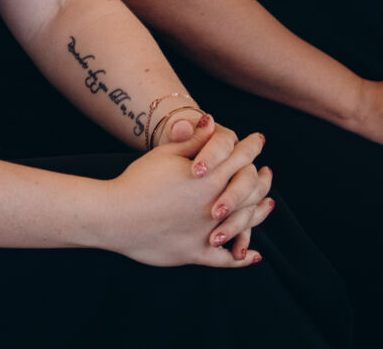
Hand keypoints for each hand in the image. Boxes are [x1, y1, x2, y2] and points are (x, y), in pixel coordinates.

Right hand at [106, 114, 273, 267]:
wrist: (114, 215)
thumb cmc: (138, 180)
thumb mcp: (165, 153)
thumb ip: (194, 140)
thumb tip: (212, 121)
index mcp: (210, 177)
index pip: (241, 157)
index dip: (252, 146)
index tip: (259, 140)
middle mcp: (215, 205)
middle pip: (251, 190)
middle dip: (262, 178)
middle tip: (267, 172)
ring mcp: (207, 232)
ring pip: (246, 223)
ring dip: (260, 212)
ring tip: (267, 205)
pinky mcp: (195, 253)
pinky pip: (225, 260)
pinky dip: (241, 258)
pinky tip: (252, 255)